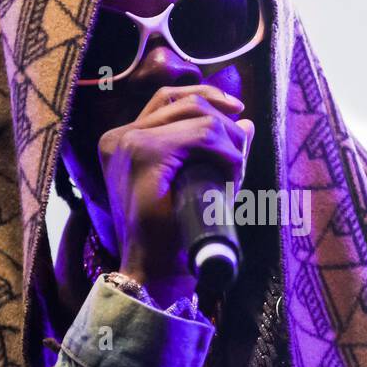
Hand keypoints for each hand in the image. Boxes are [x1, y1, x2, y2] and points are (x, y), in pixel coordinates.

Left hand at [97, 85, 254, 306]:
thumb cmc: (173, 246)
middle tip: (241, 144)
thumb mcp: (205, 207)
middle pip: (190, 108)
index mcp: (142, 152)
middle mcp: (125, 137)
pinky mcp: (120, 140)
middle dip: (222, 125)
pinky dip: (184, 105)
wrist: (145, 267)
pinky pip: (156, 108)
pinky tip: (209, 108)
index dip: (230, 148)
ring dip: (207, 104)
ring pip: (172, 99)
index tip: (241, 169)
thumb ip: (229, 165)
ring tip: (234, 112)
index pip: (202, 130)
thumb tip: (247, 126)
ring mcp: (119, 137)